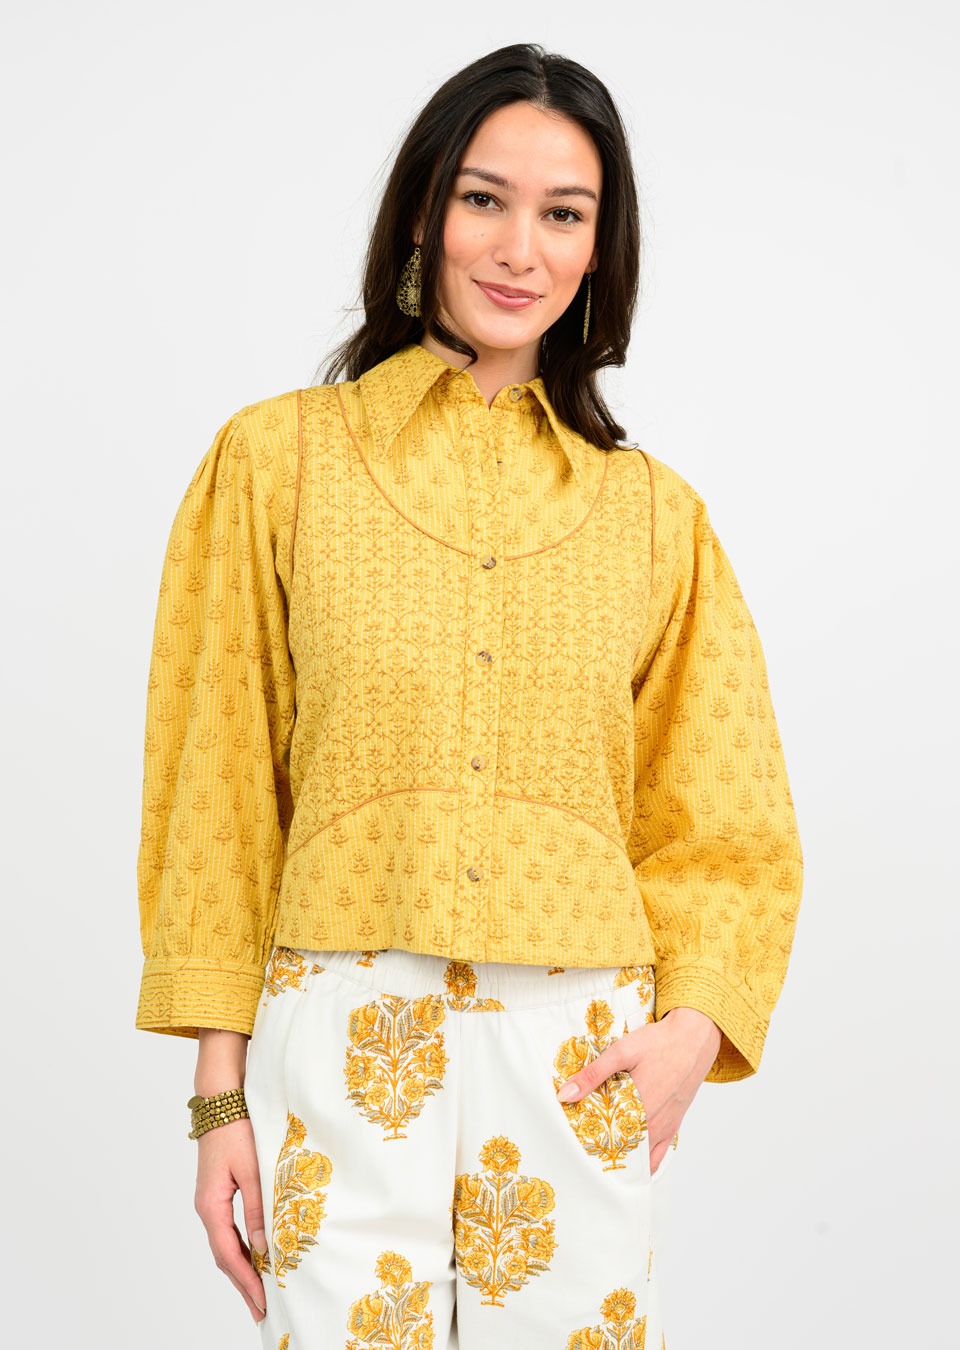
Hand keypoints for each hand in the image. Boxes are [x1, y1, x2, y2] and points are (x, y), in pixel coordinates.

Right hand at [194, 1116, 267, 1322]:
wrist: (221, 1101)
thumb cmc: (237, 1130)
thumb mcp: (252, 1170)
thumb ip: (258, 1209)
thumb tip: (265, 1247)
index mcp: (211, 1206)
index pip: (229, 1254)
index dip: (247, 1280)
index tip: (262, 1301)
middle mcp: (207, 1208)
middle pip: (224, 1256)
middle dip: (243, 1283)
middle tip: (261, 1310)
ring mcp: (211, 1202)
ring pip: (225, 1245)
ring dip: (241, 1269)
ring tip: (258, 1292)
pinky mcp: (218, 1193)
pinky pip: (228, 1230)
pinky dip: (240, 1249)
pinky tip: (253, 1257)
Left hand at [555, 1005, 720, 1174]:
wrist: (694, 1038)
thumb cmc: (659, 1043)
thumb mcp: (621, 1052)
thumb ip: (593, 1075)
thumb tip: (564, 1094)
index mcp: (637, 1107)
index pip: (603, 1136)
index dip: (585, 1138)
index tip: (571, 1135)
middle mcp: (652, 1124)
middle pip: (620, 1148)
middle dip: (600, 1147)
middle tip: (582, 1142)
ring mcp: (665, 1128)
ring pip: (638, 1155)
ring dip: (620, 1155)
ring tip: (601, 1150)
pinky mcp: (674, 1127)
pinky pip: (659, 1157)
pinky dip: (643, 1163)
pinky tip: (631, 1164)